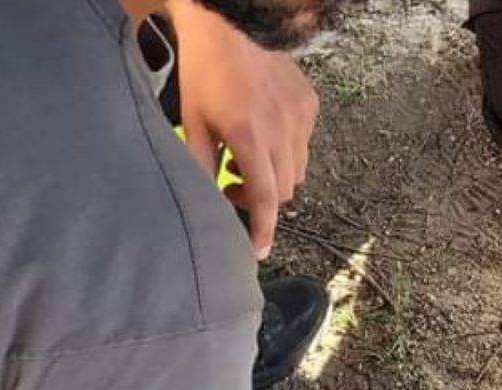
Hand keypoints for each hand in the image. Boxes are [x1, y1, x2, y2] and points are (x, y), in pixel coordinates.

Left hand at [165, 0, 315, 258]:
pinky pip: (304, 143)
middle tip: (231, 184)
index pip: (265, 198)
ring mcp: (300, 115)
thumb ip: (198, 166)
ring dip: (274, 176)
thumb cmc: (204, 73)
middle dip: (259, 199)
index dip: (262, 230)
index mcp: (250, 136)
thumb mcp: (192, 122)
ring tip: (245, 157)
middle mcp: (282, 129)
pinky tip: (263, 133)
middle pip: (283, 190)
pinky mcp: (309, 102)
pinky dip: (285, 150)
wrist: (233, 26)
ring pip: (296, 170)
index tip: (259, 252)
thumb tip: (201, 205)